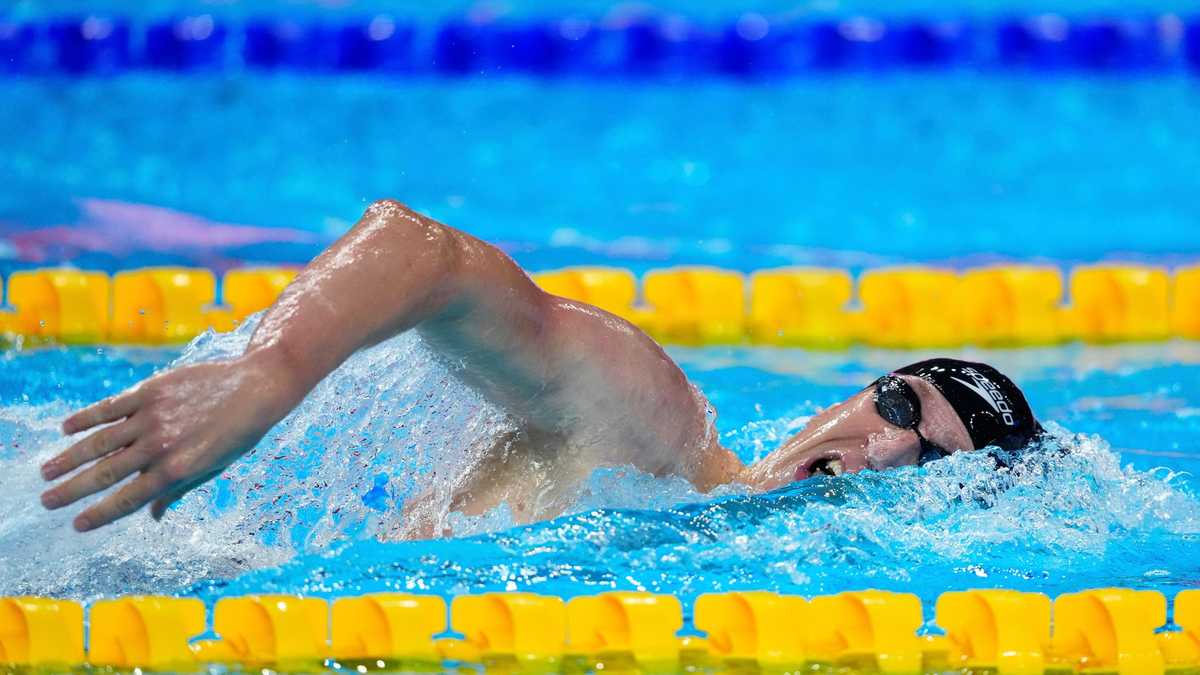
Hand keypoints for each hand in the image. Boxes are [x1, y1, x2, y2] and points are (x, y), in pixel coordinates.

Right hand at [41, 355, 296, 531]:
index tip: (76, 525)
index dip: (100, 514)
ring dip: (69, 458)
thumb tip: (152, 517)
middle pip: (106, 473)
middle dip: (72, 490)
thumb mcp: (213, 468)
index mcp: (178, 470)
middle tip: (46, 502)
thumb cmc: (238, 433)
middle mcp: (162, 445)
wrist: (257, 387)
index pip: (128, 498)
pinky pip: (110, 407)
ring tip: (46, 471)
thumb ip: (178, 490)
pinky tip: (65, 428)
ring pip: (100, 441)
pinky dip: (86, 418)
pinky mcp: (151, 390)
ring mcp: (154, 416)